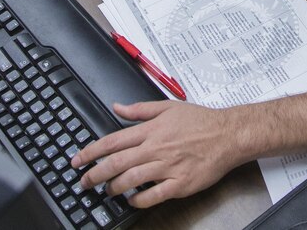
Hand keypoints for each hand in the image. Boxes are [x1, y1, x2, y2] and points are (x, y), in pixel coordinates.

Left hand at [71, 101, 244, 207]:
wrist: (228, 135)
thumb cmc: (201, 121)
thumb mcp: (168, 107)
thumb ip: (140, 109)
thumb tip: (117, 106)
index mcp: (151, 130)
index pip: (113, 142)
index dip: (91, 152)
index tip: (78, 159)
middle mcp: (156, 149)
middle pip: (117, 163)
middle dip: (95, 174)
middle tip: (83, 181)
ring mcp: (167, 167)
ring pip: (131, 180)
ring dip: (114, 187)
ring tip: (106, 191)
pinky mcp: (179, 183)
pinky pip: (153, 195)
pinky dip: (139, 200)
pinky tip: (132, 200)